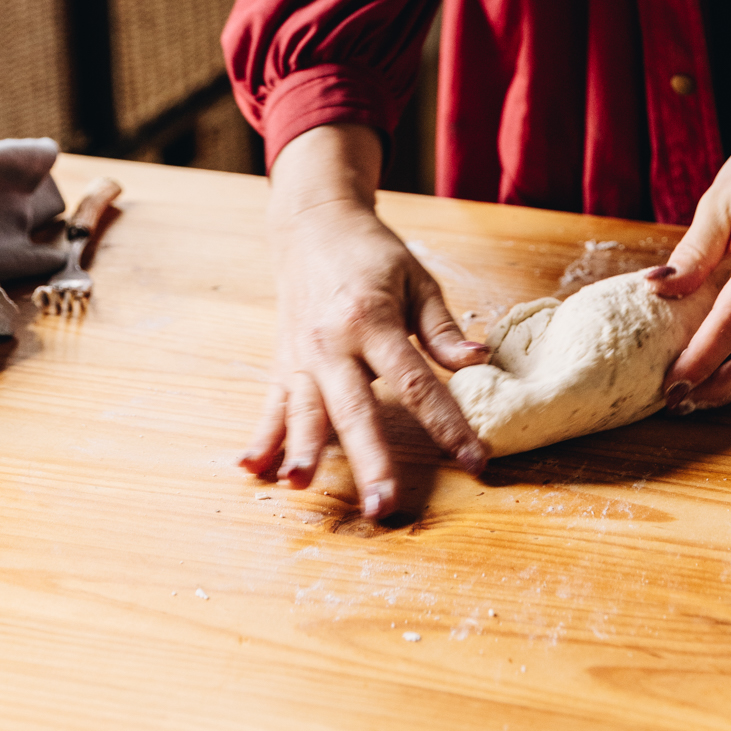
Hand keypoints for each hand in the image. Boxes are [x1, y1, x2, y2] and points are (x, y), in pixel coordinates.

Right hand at [241, 122, 489, 516]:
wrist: (314, 225)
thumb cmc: (372, 254)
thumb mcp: (417, 280)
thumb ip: (442, 330)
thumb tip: (480, 362)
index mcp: (372, 319)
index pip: (416, 382)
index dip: (447, 424)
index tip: (473, 459)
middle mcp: (332, 342)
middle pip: (355, 409)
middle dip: (370, 460)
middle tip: (383, 505)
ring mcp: (302, 356)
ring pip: (305, 412)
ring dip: (304, 452)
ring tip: (301, 487)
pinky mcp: (283, 364)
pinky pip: (272, 406)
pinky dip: (262, 438)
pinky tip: (251, 469)